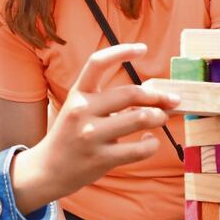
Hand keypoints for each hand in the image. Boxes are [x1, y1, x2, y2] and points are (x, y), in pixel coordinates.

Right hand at [13, 44, 179, 211]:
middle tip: (172, 100)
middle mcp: (82, 111)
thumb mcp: (80, 109)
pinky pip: (139, 149)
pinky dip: (152, 144)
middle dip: (158, 96)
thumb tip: (152, 96)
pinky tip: (150, 141)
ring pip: (139, 119)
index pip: (97, 63)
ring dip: (159, 117)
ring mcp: (91, 136)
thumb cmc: (71, 135)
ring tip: (161, 119)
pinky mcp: (101, 159)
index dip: (121, 51)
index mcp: (78, 94)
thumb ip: (109, 100)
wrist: (47, 170)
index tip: (143, 49)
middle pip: (130, 93)